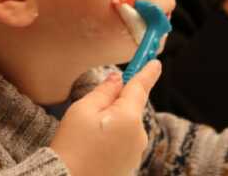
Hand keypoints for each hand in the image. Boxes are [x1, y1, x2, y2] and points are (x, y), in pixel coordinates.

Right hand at [50, 60, 160, 175]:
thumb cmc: (72, 146)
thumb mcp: (83, 110)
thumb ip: (104, 92)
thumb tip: (117, 79)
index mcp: (129, 117)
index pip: (140, 87)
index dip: (147, 72)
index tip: (155, 62)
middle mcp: (139, 135)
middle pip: (131, 108)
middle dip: (116, 103)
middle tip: (91, 112)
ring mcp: (136, 152)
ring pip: (127, 125)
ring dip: (113, 123)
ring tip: (88, 136)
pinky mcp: (129, 165)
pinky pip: (124, 142)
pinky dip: (112, 139)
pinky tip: (94, 147)